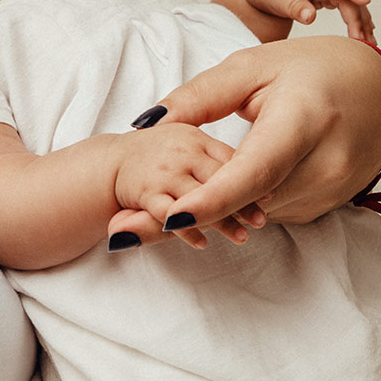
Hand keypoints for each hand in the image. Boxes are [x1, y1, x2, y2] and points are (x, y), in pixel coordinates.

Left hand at [106, 36, 380, 241]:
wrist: (376, 90)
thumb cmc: (310, 70)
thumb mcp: (252, 67)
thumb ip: (200, 96)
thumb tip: (148, 122)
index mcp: (304, 119)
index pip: (253, 170)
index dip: (211, 198)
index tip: (170, 217)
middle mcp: (324, 163)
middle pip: (245, 203)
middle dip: (184, 216)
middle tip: (120, 232)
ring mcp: (330, 191)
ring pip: (253, 213)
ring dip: (204, 216)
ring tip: (141, 221)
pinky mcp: (326, 206)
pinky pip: (268, 213)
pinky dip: (233, 210)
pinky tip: (198, 204)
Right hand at [107, 124, 257, 250]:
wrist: (112, 162)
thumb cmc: (157, 154)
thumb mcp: (188, 142)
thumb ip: (215, 155)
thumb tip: (257, 172)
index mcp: (195, 137)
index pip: (229, 159)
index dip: (252, 179)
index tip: (269, 197)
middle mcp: (181, 152)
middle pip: (218, 179)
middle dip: (242, 203)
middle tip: (260, 221)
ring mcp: (164, 172)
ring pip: (198, 199)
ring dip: (221, 222)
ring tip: (241, 237)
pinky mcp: (145, 191)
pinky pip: (169, 215)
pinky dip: (187, 231)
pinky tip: (202, 242)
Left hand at [234, 0, 374, 42]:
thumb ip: (293, 5)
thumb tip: (311, 17)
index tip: (366, 1)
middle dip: (358, 18)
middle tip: (364, 42)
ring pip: (348, 2)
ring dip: (360, 21)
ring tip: (370, 43)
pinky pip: (343, 6)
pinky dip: (353, 19)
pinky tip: (363, 33)